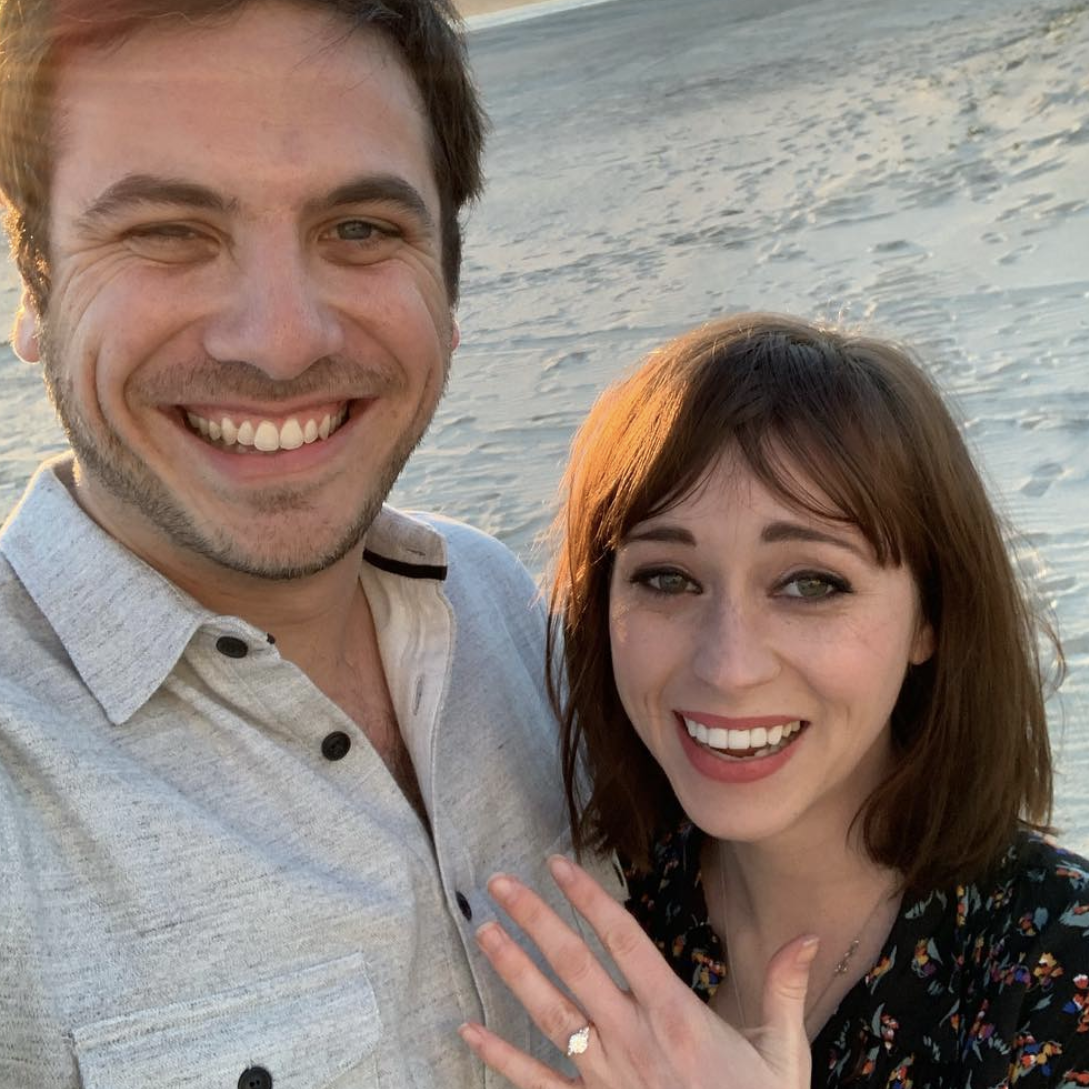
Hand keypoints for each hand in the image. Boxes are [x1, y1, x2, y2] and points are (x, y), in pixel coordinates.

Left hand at [458, 855, 817, 1088]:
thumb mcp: (785, 1054)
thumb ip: (786, 989)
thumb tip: (806, 934)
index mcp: (675, 1014)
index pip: (622, 937)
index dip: (588, 896)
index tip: (557, 863)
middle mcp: (632, 1037)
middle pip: (575, 964)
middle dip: (535, 919)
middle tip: (499, 882)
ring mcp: (606, 1076)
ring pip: (550, 1012)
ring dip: (513, 970)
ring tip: (483, 932)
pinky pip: (538, 1082)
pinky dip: (500, 1058)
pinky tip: (468, 1032)